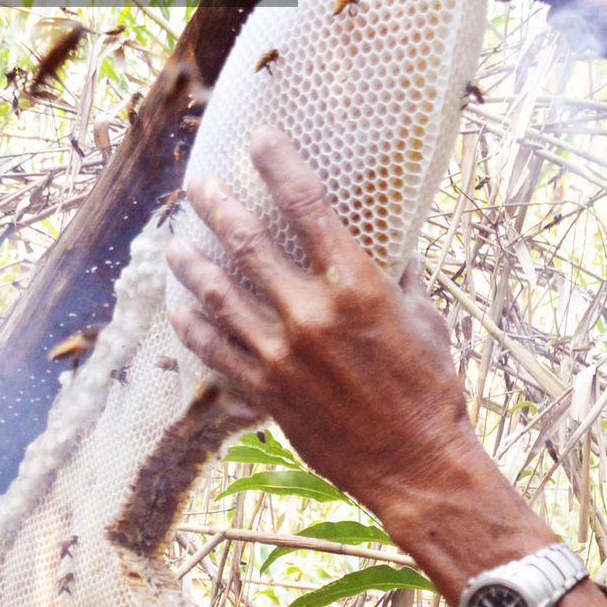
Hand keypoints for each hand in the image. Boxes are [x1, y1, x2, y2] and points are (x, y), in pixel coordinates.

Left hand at [165, 128, 485, 522]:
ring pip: (219, 294)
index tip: (260, 139)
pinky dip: (193, 326)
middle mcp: (312, 313)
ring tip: (175, 243)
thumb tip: (396, 246)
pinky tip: (179, 308)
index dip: (280, 164)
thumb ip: (404, 280)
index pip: (309, 206)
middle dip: (219, 205)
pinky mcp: (267, 392)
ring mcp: (283, 354)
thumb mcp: (429, 323)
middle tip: (199, 184)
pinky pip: (215, 350)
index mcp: (359, 286)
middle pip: (249, 242)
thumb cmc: (432, 392)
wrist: (417, 467)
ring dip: (192, 263)